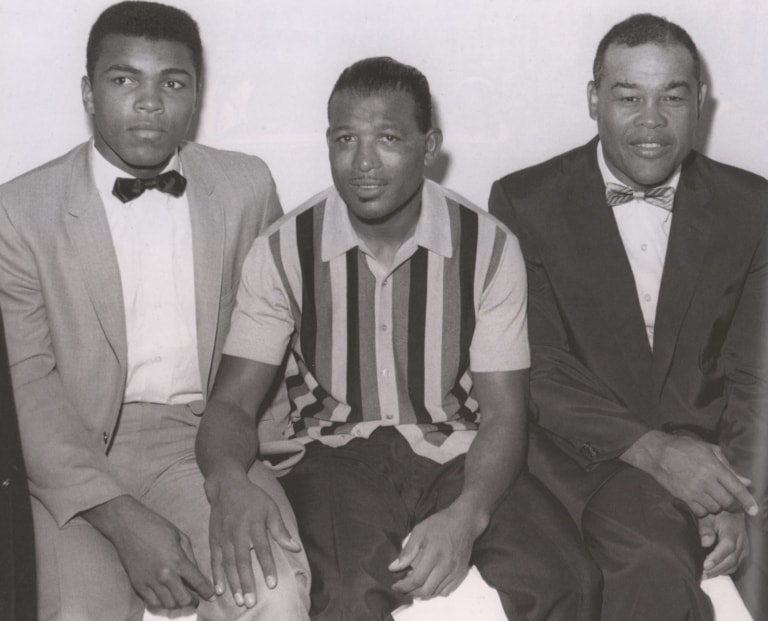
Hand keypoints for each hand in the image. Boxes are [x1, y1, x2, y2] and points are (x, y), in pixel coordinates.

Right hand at [83, 495, 214, 610]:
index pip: (198, 583)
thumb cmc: (157, 527)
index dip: (207, 592)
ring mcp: (150, 582)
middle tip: (196, 598)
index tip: (211, 596)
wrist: (129, 526)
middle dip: (193, 601)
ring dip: (177, 603)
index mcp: (178, 561)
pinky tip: (165, 596)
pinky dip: (162, 603)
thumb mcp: (181, 538)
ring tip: (180, 596)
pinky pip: (152, 603)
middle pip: (183, 600)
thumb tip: (197, 574)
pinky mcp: (137, 585)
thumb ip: (190, 558)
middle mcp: (164, 575)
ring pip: (168, 605)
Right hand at [206, 469, 300, 607]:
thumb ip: (281, 529)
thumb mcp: (271, 508)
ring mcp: (223, 537)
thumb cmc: (253, 498)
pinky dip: (216, 575)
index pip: (262, 549)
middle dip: (246, 582)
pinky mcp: (213, 539)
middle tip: (250, 602)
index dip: (267, 567)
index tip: (272, 584)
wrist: (226, 487)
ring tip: (238, 600)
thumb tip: (295, 548)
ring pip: (228, 563)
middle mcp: (237, 532)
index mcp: (254, 524)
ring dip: (233, 583)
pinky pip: (215, 560)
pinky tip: (219, 590)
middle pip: (242, 560)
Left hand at [388, 503, 484, 598]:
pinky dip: (435, 591)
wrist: (464, 522)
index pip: (417, 579)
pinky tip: (429, 583)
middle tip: (403, 588)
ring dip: (422, 593)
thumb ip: (407, 551)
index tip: (395, 586)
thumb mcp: (419, 531)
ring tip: (414, 585)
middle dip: (411, 592)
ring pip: (436, 592)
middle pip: (426, 590)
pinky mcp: (461, 573)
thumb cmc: (439, 524)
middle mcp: (446, 565)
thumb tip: (393, 568)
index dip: (404, 586)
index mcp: (434, 553)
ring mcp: (455, 571)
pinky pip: (447, 591)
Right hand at [622, 431, 756, 516]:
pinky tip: (702, 501)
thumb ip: (728, 466)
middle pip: (727, 502)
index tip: (754, 511)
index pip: (736, 488)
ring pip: (714, 508)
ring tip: (713, 498)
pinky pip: (700, 511)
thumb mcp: (708, 450)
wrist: (656, 452)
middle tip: (732, 503)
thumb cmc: (683, 447)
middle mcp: (705, 480)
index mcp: (713, 466)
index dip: (748, 501)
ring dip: (717, 506)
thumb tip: (746, 482)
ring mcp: (693, 490)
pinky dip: (704, 510)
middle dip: (733, 505)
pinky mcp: (682, 496)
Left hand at [698, 512, 748, 578]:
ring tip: (705, 575)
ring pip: (734, 564)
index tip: (705, 565)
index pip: (728, 546)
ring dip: (719, 571)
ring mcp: (744, 548)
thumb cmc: (715, 513)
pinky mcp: (743, 553)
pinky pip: (735, 565)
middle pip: (732, 559)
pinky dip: (724, 570)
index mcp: (732, 529)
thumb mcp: (707, 515)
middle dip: (716, 568)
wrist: (730, 511)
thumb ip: (705, 528)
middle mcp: (742, 540)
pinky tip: (712, 571)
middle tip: (702, 574)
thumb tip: (705, 543)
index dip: (717, 557)